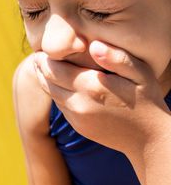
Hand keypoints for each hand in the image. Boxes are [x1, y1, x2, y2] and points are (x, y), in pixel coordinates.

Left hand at [33, 40, 169, 153]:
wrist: (148, 139)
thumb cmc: (146, 100)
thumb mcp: (140, 74)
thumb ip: (117, 58)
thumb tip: (94, 45)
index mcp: (90, 87)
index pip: (54, 69)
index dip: (44, 58)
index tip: (40, 49)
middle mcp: (78, 104)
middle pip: (47, 82)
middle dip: (40, 68)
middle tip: (36, 57)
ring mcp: (77, 118)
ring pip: (51, 94)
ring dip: (45, 80)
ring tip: (42, 68)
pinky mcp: (78, 126)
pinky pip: (61, 106)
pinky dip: (55, 93)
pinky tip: (58, 85)